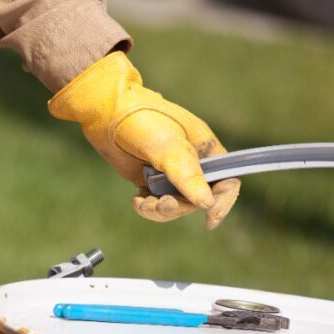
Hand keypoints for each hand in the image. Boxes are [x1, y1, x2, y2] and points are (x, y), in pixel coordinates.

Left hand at [48, 51, 239, 229]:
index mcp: (206, 150)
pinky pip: (157, 204)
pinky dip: (148, 208)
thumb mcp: (168, 147)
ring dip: (161, 211)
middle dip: (180, 207)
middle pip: (198, 200)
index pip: (227, 181)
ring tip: (144, 204)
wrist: (107, 114)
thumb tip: (207, 204)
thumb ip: (188, 176)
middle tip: (161, 203)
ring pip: (177, 205)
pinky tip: (136, 200)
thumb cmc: (143, 121)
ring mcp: (171, 173)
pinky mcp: (151, 180)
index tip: (209, 219)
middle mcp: (192, 164)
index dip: (222, 202)